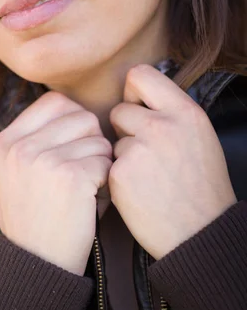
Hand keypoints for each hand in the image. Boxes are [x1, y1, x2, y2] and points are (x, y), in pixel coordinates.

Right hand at [0, 91, 112, 274]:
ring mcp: (42, 160)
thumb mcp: (10, 177)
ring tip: (89, 186)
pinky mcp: (70, 177)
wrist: (38, 266)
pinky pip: (106, 161)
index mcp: (3, 143)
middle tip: (87, 167)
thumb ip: (28, 141)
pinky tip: (93, 198)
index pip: (54, 101)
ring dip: (101, 161)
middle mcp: (19, 147)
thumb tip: (65, 108)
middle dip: (92, 141)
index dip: (74, 118)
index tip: (77, 142)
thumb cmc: (31, 219)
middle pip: (81, 116)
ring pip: (97, 138)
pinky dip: (107, 180)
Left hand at [109, 64, 236, 259]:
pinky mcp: (120, 173)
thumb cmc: (201, 185)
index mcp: (185, 112)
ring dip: (123, 153)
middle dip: (126, 127)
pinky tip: (139, 190)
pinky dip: (118, 176)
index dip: (134, 92)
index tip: (139, 108)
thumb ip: (170, 112)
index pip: (140, 74)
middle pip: (120, 108)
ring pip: (113, 138)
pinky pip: (108, 163)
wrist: (200, 234)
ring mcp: (139, 150)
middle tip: (144, 150)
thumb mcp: (198, 136)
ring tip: (147, 175)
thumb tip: (140, 94)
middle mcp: (162, 126)